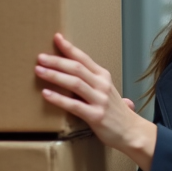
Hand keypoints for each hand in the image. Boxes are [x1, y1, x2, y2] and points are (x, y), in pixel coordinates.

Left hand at [35, 33, 155, 170]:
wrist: (131, 132)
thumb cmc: (116, 113)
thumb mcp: (107, 92)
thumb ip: (93, 82)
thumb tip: (76, 74)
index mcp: (104, 77)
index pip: (84, 58)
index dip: (69, 47)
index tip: (56, 37)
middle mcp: (102, 85)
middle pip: (76, 68)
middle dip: (56, 61)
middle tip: (40, 57)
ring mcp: (100, 100)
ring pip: (75, 83)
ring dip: (55, 75)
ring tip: (39, 71)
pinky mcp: (96, 116)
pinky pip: (74, 105)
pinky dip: (58, 98)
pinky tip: (46, 94)